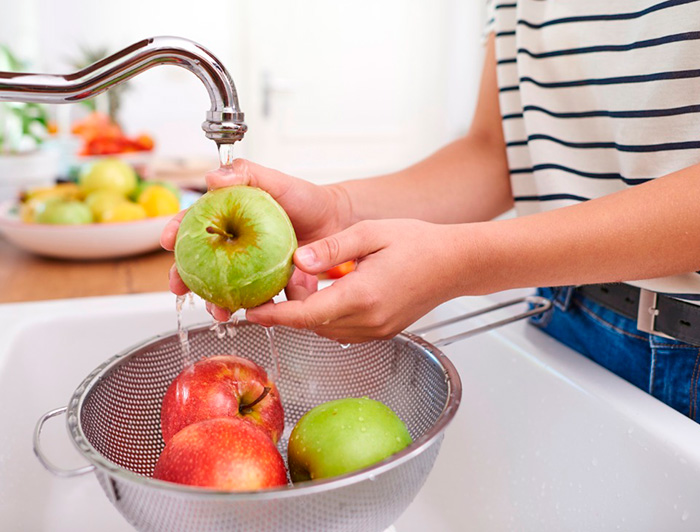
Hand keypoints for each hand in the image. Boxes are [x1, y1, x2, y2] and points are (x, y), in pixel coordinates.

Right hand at [161, 159, 352, 319]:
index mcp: (228, 217)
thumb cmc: (305, 198)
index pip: (195, 223)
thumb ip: (247, 173)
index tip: (166, 241)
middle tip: (178, 288)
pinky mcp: (270, 284)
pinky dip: (258, 309)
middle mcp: (235, 244)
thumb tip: (213, 177)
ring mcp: (250, 266)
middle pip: (201, 262)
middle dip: (185, 278)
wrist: (336, 221)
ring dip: (216, 302)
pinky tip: (257, 314)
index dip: (176, 232)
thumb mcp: (277, 181)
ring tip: (218, 310)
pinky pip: (260, 299)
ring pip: (225, 287)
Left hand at [246, 219, 467, 342]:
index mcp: (363, 295)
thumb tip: (297, 260)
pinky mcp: (381, 332)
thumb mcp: (370, 233)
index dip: (274, 316)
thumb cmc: (418, 243)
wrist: (455, 263)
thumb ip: (331, 248)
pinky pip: (342, 330)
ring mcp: (376, 330)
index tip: (249, 312)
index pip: (306, 315)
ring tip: (302, 285)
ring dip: (308, 313)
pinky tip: (328, 294)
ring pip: (326, 330)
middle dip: (289, 308)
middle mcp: (369, 320)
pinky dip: (326, 317)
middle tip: (278, 282)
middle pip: (312, 324)